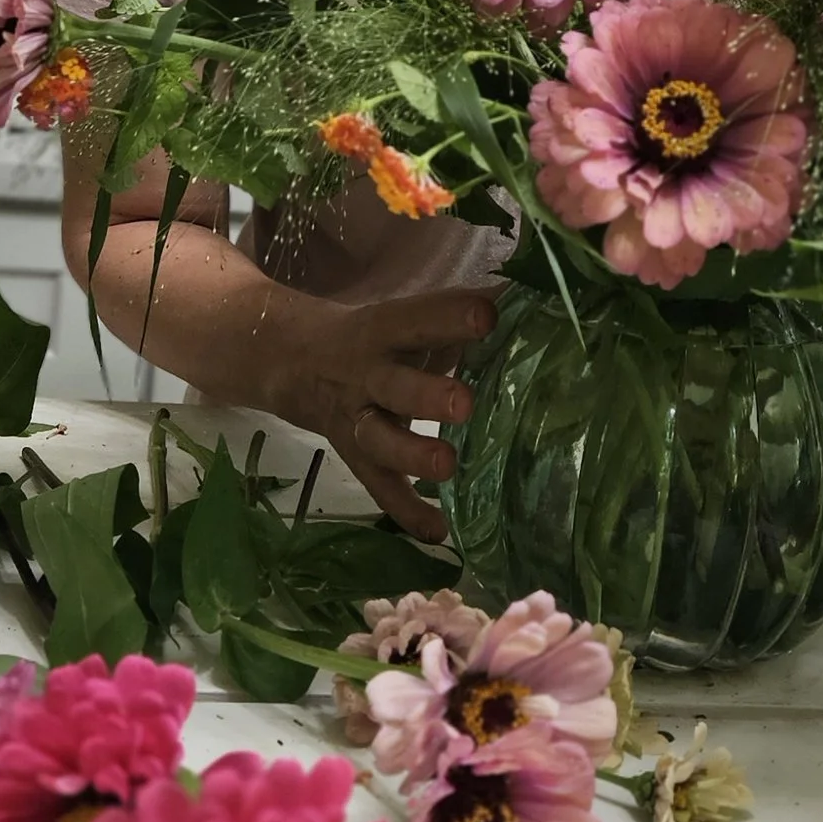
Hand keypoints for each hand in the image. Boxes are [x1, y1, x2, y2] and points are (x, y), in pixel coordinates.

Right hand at [265, 289, 496, 539]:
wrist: (291, 359)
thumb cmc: (374, 336)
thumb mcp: (403, 318)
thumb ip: (456, 314)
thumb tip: (532, 291)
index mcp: (381, 331)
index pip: (414, 319)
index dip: (448, 316)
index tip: (488, 315)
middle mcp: (365, 375)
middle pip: (392, 385)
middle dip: (426, 395)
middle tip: (464, 404)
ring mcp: (356, 419)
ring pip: (379, 439)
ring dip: (411, 454)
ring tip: (447, 468)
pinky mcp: (355, 457)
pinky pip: (378, 487)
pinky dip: (405, 511)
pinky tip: (437, 530)